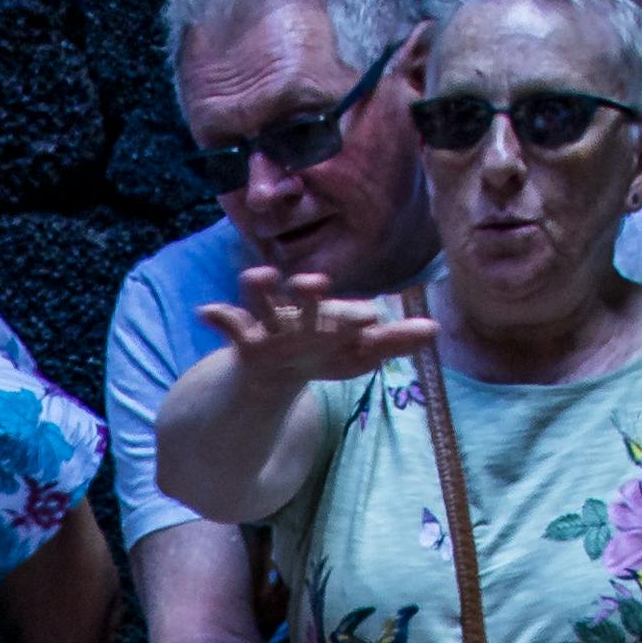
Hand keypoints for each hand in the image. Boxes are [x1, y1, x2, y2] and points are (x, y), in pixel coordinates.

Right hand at [196, 266, 436, 399]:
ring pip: (263, 305)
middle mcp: (299, 316)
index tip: (371, 318)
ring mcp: (268, 324)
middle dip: (308, 296)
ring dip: (260, 290)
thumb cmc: (325, 351)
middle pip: (304, 305)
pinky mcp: (242, 338)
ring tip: (256, 276)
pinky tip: (205, 312)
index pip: (343, 317)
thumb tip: (436, 330)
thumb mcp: (358, 354)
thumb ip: (394, 343)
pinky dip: (218, 316)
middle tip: (315, 284)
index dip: (353, 318)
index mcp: (329, 319)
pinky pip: (228, 323)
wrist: (281, 366)